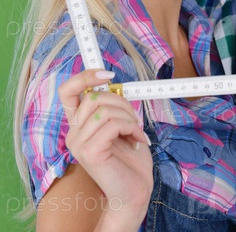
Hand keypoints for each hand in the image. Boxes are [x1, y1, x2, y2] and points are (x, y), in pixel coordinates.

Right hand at [59, 69, 152, 228]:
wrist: (134, 192)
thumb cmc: (130, 159)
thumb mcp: (120, 124)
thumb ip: (110, 107)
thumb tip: (112, 84)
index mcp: (79, 124)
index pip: (67, 91)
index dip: (85, 77)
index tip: (108, 74)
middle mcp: (73, 133)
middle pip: (93, 97)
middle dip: (121, 103)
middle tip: (134, 120)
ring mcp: (78, 144)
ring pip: (105, 110)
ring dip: (129, 117)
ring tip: (136, 132)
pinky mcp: (90, 152)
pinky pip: (112, 125)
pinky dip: (131, 128)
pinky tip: (138, 140)